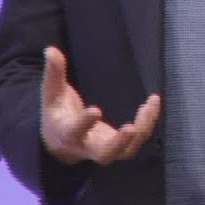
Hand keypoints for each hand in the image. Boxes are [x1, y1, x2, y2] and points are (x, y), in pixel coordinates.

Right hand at [40, 45, 160, 164]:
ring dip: (141, 130)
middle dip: (118, 143)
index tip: (96, 110)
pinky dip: (147, 124)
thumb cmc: (57, 112)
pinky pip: (137, 141)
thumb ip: (54, 74)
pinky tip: (153, 103)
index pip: (74, 132)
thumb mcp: (52, 93)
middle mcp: (87, 146)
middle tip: (130, 128)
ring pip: (126, 151)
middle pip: (104, 154)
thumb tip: (51, 50)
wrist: (63, 140)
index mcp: (67, 133)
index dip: (84, 123)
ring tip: (149, 105)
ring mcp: (105, 148)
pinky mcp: (119, 146)